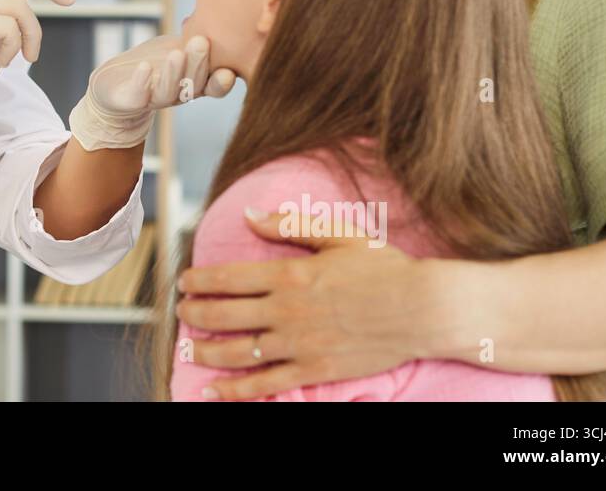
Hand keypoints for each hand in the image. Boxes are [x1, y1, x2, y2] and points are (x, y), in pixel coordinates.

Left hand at [68, 34, 236, 150]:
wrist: (116, 87)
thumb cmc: (153, 65)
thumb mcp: (177, 48)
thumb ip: (195, 39)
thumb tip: (216, 15)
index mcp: (194, 83)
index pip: (213, 86)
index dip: (221, 82)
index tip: (228, 72)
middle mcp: (179, 93)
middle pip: (193, 84)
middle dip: (198, 64)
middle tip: (201, 42)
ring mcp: (155, 99)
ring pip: (169, 90)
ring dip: (174, 72)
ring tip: (177, 54)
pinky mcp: (132, 101)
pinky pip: (138, 93)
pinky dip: (142, 80)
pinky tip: (145, 67)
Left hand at [175, 209, 437, 398]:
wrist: (423, 309)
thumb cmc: (383, 268)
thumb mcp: (337, 235)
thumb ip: (289, 225)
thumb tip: (249, 215)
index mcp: (290, 273)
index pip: (228, 278)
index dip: (199, 281)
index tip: (184, 282)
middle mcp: (287, 310)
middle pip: (224, 314)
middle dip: (195, 313)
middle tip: (181, 311)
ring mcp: (299, 343)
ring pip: (238, 351)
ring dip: (206, 351)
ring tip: (190, 347)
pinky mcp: (314, 371)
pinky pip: (266, 384)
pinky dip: (235, 389)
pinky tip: (214, 390)